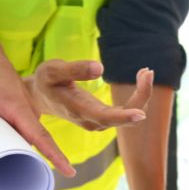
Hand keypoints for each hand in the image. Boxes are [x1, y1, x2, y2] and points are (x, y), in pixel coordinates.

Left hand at [0, 46, 75, 176]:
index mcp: (17, 106)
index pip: (40, 135)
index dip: (54, 155)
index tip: (69, 171)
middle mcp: (26, 109)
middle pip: (36, 142)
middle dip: (35, 162)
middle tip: (23, 183)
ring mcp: (25, 111)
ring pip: (29, 137)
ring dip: (24, 153)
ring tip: (14, 172)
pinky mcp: (19, 112)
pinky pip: (25, 132)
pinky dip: (20, 144)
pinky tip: (12, 157)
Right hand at [26, 61, 152, 130]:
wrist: (41, 97)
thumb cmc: (47, 81)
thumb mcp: (53, 70)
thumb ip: (75, 69)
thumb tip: (99, 68)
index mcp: (78, 109)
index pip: (104, 117)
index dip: (123, 116)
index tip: (141, 112)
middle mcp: (91, 120)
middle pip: (123, 117)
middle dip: (140, 96)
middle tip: (147, 71)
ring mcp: (99, 121)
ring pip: (129, 114)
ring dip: (141, 94)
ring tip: (146, 71)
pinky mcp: (105, 117)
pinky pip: (127, 111)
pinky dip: (137, 96)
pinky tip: (141, 76)